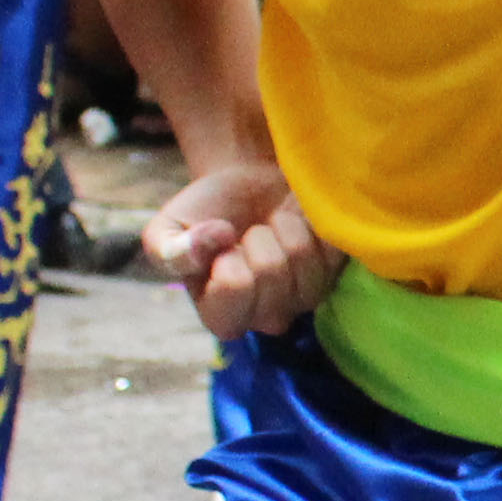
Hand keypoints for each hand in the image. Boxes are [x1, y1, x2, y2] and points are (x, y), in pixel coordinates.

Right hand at [144, 161, 342, 340]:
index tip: (221, 243)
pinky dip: (312, 223)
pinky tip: (298, 224)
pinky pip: (331, 246)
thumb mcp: (167, 228)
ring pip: (303, 259)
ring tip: (272, 225)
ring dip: (285, 227)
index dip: (226, 256)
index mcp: (221, 316)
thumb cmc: (205, 211)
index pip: (234, 289)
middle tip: (249, 232)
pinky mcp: (334, 272)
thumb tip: (214, 241)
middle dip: (257, 237)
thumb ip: (169, 250)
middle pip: (271, 272)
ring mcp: (304, 298)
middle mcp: (266, 318)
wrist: (243, 182)